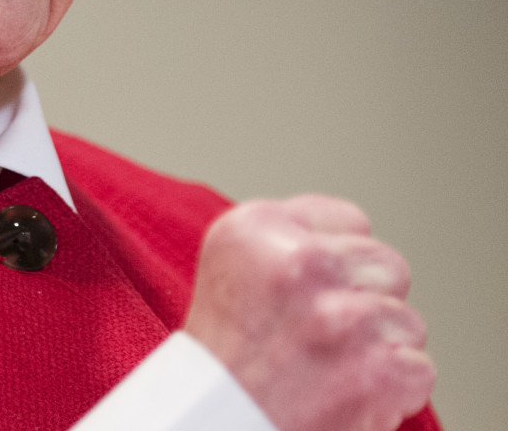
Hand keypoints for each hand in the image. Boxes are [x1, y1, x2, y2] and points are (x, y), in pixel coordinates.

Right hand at [184, 195, 433, 430]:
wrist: (212, 423)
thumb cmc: (218, 361)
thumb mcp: (228, 269)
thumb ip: (286, 242)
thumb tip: (350, 242)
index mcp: (253, 228)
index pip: (348, 220)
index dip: (336, 263)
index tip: (306, 293)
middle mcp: (298, 263)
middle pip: (387, 265)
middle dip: (366, 301)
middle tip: (316, 335)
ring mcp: (339, 317)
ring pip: (406, 320)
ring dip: (378, 350)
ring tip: (325, 369)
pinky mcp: (376, 369)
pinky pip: (418, 368)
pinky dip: (390, 392)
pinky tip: (344, 394)